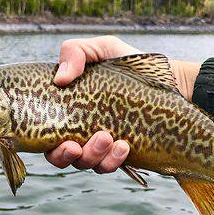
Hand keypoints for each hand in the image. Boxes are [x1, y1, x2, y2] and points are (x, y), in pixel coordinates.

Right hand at [45, 36, 200, 172]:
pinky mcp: (119, 153)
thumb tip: (60, 78)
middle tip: (77, 146)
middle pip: (60, 157)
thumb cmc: (128, 63)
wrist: (166, 79)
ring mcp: (99, 144)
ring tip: (108, 138)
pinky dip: (113, 160)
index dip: (47, 145)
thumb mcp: (100, 48)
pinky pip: (109, 165)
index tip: (64, 141)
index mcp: (67, 110)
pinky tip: (124, 146)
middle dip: (66, 156)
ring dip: (93, 156)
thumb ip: (75, 51)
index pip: (46, 135)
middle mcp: (78, 131)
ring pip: (86, 163)